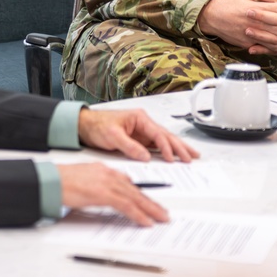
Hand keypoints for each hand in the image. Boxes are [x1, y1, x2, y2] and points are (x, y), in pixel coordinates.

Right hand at [57, 162, 168, 225]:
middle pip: (135, 190)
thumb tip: (108, 196)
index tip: (148, 202)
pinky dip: (138, 214)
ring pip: (135, 197)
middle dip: (151, 202)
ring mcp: (107, 183)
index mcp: (104, 170)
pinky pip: (126, 205)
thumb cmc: (62, 181)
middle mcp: (109, 174)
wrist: (51, 180)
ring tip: (161, 218)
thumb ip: (99, 184)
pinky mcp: (103, 193)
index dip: (141, 194)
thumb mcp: (85, 179)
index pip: (128, 182)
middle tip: (162, 212)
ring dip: (150, 209)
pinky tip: (146, 221)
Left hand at [77, 109, 198, 162]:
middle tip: (191, 157)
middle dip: (180, 147)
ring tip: (191, 155)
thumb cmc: (97, 125)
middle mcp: (143, 124)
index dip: (166, 147)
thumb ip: (129, 146)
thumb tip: (145, 157)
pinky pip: (156, 146)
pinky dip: (167, 151)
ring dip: (177, 148)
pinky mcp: (139, 140)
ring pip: (164, 141)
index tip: (172, 159)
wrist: (85, 125)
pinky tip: (175, 156)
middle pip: (166, 136)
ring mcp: (142, 132)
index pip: (157, 134)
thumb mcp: (112, 136)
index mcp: (139, 118)